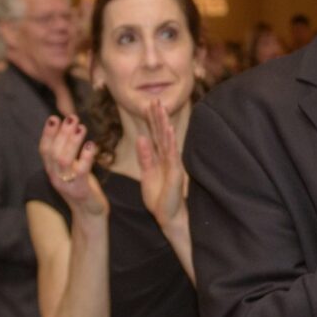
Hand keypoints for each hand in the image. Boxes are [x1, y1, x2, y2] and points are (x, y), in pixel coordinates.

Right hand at [38, 116, 107, 218]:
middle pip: (53, 152)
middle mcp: (55, 177)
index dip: (47, 133)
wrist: (90, 214)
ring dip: (72, 142)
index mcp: (52, 171)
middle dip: (62, 133)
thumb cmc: (83, 187)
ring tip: (81, 127)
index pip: (44, 150)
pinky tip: (91, 145)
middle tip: (72, 118)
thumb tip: (71, 128)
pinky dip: (85, 156)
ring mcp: (66, 185)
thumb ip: (69, 152)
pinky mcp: (80, 191)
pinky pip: (81, 171)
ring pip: (63, 160)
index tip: (54, 118)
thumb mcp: (72, 168)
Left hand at [136, 100, 187, 227]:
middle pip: (161, 134)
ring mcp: (173, 164)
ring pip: (167, 140)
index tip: (149, 105)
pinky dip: (170, 140)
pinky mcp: (175, 172)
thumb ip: (145, 156)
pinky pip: (172, 153)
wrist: (168, 216)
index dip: (152, 120)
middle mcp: (168, 158)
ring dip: (164, 124)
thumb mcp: (147, 174)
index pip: (155, 135)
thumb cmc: (159, 198)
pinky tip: (168, 129)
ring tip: (161, 108)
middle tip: (155, 100)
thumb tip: (141, 137)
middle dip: (158, 117)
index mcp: (160, 158)